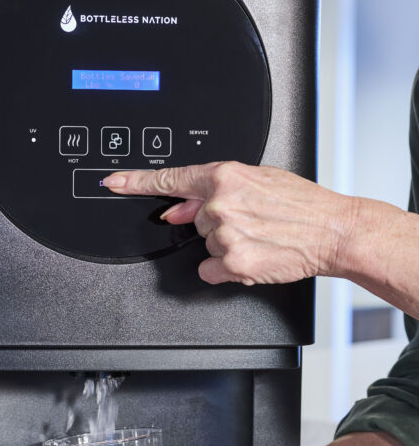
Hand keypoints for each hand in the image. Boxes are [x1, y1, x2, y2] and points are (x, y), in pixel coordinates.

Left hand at [103, 162, 355, 285]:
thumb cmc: (302, 204)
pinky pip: (210, 269)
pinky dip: (226, 268)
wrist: (331, 230)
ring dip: (226, 244)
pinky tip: (252, 255)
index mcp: (225, 176)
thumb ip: (212, 191)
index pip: (170, 179)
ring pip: (204, 245)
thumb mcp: (258, 180)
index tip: (112, 182)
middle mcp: (220, 205)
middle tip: (250, 220)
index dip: (135, 182)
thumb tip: (178, 207)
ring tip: (259, 235)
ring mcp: (224, 235)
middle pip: (193, 220)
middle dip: (215, 222)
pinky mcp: (232, 262)